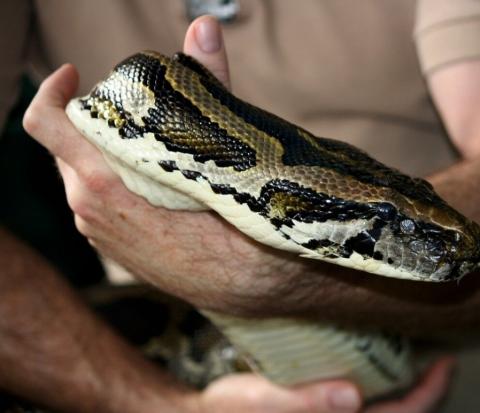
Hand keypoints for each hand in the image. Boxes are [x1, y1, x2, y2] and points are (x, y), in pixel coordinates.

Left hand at [23, 16, 311, 312]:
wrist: (256, 294)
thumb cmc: (245, 229)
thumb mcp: (229, 158)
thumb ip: (211, 87)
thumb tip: (204, 25)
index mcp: (104, 189)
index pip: (48, 126)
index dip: (54, 91)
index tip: (76, 72)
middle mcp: (90, 214)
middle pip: (70, 146)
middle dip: (96, 121)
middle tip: (139, 109)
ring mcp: (100, 235)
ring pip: (84, 174)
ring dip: (109, 151)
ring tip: (153, 143)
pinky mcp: (115, 248)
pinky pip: (99, 200)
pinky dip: (117, 179)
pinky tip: (156, 179)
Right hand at [193, 357, 453, 412]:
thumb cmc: (229, 412)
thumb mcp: (257, 403)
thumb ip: (304, 403)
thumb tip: (353, 398)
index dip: (429, 394)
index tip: (447, 362)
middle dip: (425, 389)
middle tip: (438, 356)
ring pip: (386, 408)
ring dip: (404, 385)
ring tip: (415, 353)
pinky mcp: (323, 408)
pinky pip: (366, 400)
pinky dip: (380, 381)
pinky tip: (376, 357)